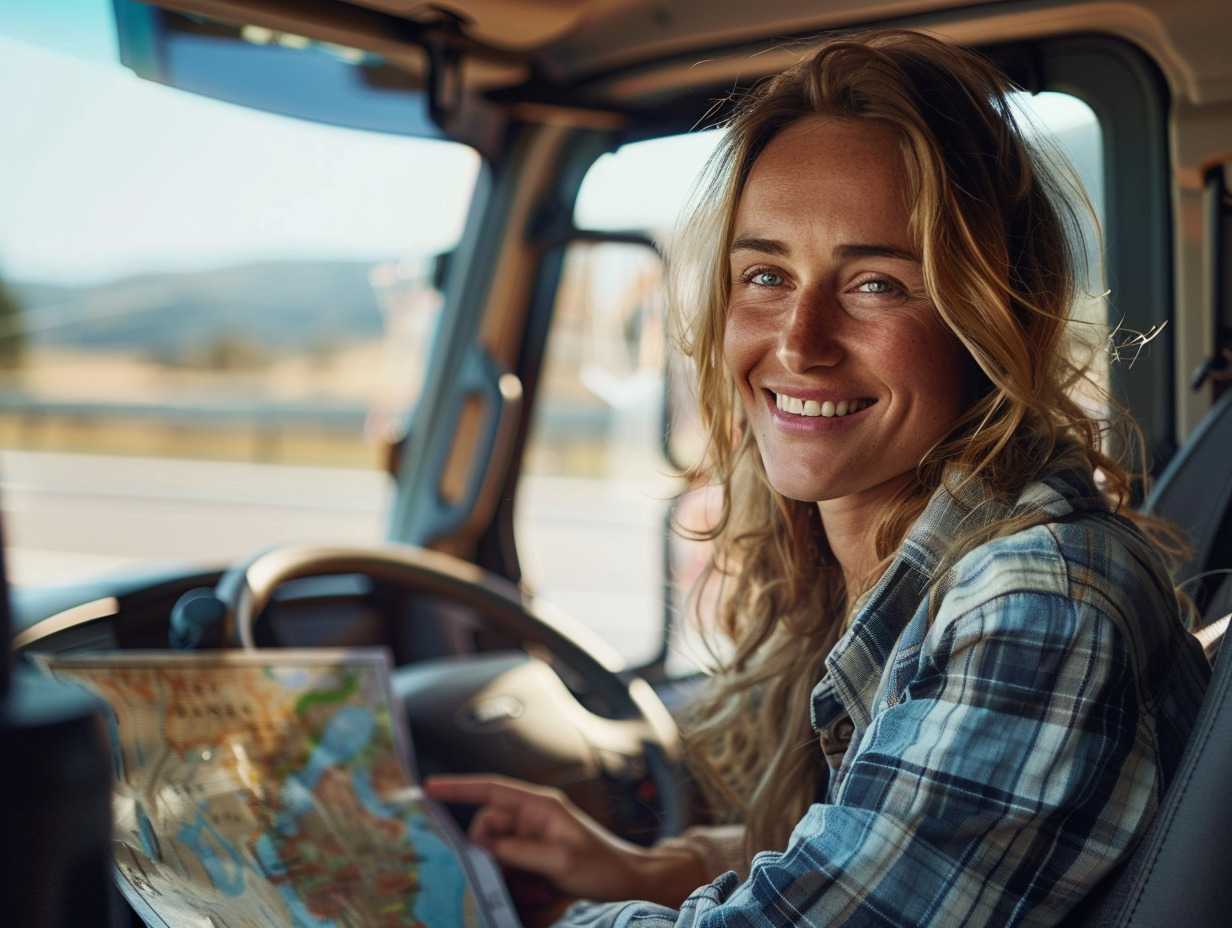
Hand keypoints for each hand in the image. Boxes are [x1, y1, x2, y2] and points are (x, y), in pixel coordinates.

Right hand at [423, 775, 703, 912]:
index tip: (429, 787)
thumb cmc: (602, 866)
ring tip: (531, 886)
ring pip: (494, 847)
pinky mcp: (533, 853)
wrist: (628, 880)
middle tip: (504, 873)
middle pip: (487, 825)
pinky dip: (511, 876)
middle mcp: (532, 815)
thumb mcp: (560, 861)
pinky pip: (507, 862)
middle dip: (487, 850)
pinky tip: (533, 890)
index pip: (491, 788)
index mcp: (539, 805)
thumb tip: (483, 846)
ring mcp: (532, 834)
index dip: (458, 786)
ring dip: (502, 868)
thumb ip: (519, 851)